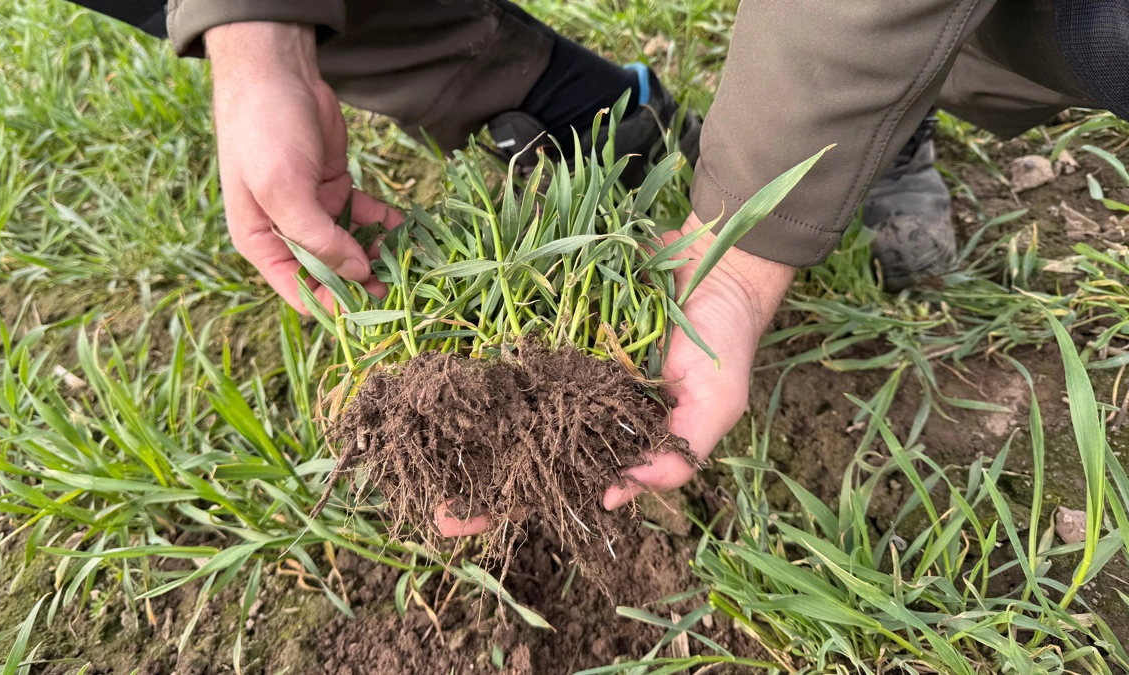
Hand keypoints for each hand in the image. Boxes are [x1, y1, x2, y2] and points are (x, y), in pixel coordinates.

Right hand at [205, 23, 402, 310]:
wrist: (276, 73)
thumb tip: (355, 275)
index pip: (299, 292)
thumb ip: (317, 238)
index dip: (335, 306)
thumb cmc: (264, 133)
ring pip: (351, 248)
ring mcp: (314, 211)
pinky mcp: (337, 188)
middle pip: (330, 275)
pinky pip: (364, 217)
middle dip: (364, 283)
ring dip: (378, 256)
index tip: (373, 311)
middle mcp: (286, 233)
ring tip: (410, 260)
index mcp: (261, 243)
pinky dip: (384, 224)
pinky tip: (406, 228)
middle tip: (403, 288)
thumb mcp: (283, 190)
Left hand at [435, 213, 792, 535]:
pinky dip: (473, 348)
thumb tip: (609, 500)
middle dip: (464, 463)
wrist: (717, 258)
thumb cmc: (724, 342)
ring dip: (457, 409)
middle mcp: (575, 404)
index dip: (506, 503)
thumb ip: (674, 457)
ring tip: (408, 425)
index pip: (550, 481)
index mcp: (609, 439)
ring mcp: (559, 360)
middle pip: (511, 441)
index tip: (455, 520)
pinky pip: (507, 335)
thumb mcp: (715, 407)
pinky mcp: (551, 316)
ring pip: (499, 391)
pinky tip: (434, 362)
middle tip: (412, 478)